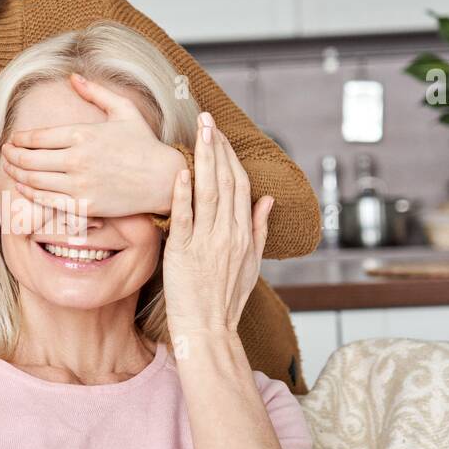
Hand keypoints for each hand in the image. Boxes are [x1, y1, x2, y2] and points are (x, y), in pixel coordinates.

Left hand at [0, 73, 185, 219]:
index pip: (37, 137)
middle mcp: (77, 160)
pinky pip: (48, 201)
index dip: (19, 139)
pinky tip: (25, 189)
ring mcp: (79, 185)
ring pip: (34, 181)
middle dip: (12, 156)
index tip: (13, 139)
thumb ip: (96, 92)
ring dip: (17, 175)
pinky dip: (30, 195)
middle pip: (29, 159)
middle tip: (5, 154)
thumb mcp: (123, 110)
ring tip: (11, 170)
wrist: (163, 178)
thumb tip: (73, 76)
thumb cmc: (144, 143)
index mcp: (82, 134)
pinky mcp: (84, 206)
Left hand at [163, 112, 272, 340]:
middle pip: (226, 181)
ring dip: (204, 159)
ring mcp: (206, 243)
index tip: (220, 135)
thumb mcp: (252, 264)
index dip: (230, 157)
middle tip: (207, 119)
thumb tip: (268, 199)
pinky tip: (181, 171)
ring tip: (199, 131)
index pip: (240, 185)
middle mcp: (228, 234)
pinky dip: (183, 193)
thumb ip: (260, 229)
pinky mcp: (183, 253)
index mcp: (245, 234)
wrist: (209, 330)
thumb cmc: (226, 299)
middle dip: (217, 147)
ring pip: (208, 192)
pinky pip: (185, 217)